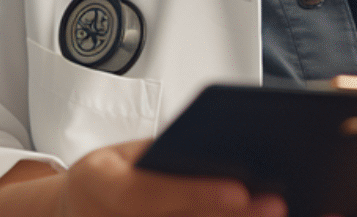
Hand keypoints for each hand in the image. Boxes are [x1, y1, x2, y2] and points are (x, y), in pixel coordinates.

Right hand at [0, 140, 285, 216]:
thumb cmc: (108, 177)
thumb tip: (225, 146)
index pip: (151, 194)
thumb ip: (163, 153)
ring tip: (283, 213)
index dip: (196, 194)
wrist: (73, 213)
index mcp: (101, 185)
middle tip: (278, 203)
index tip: (240, 188)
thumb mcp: (123, 154)